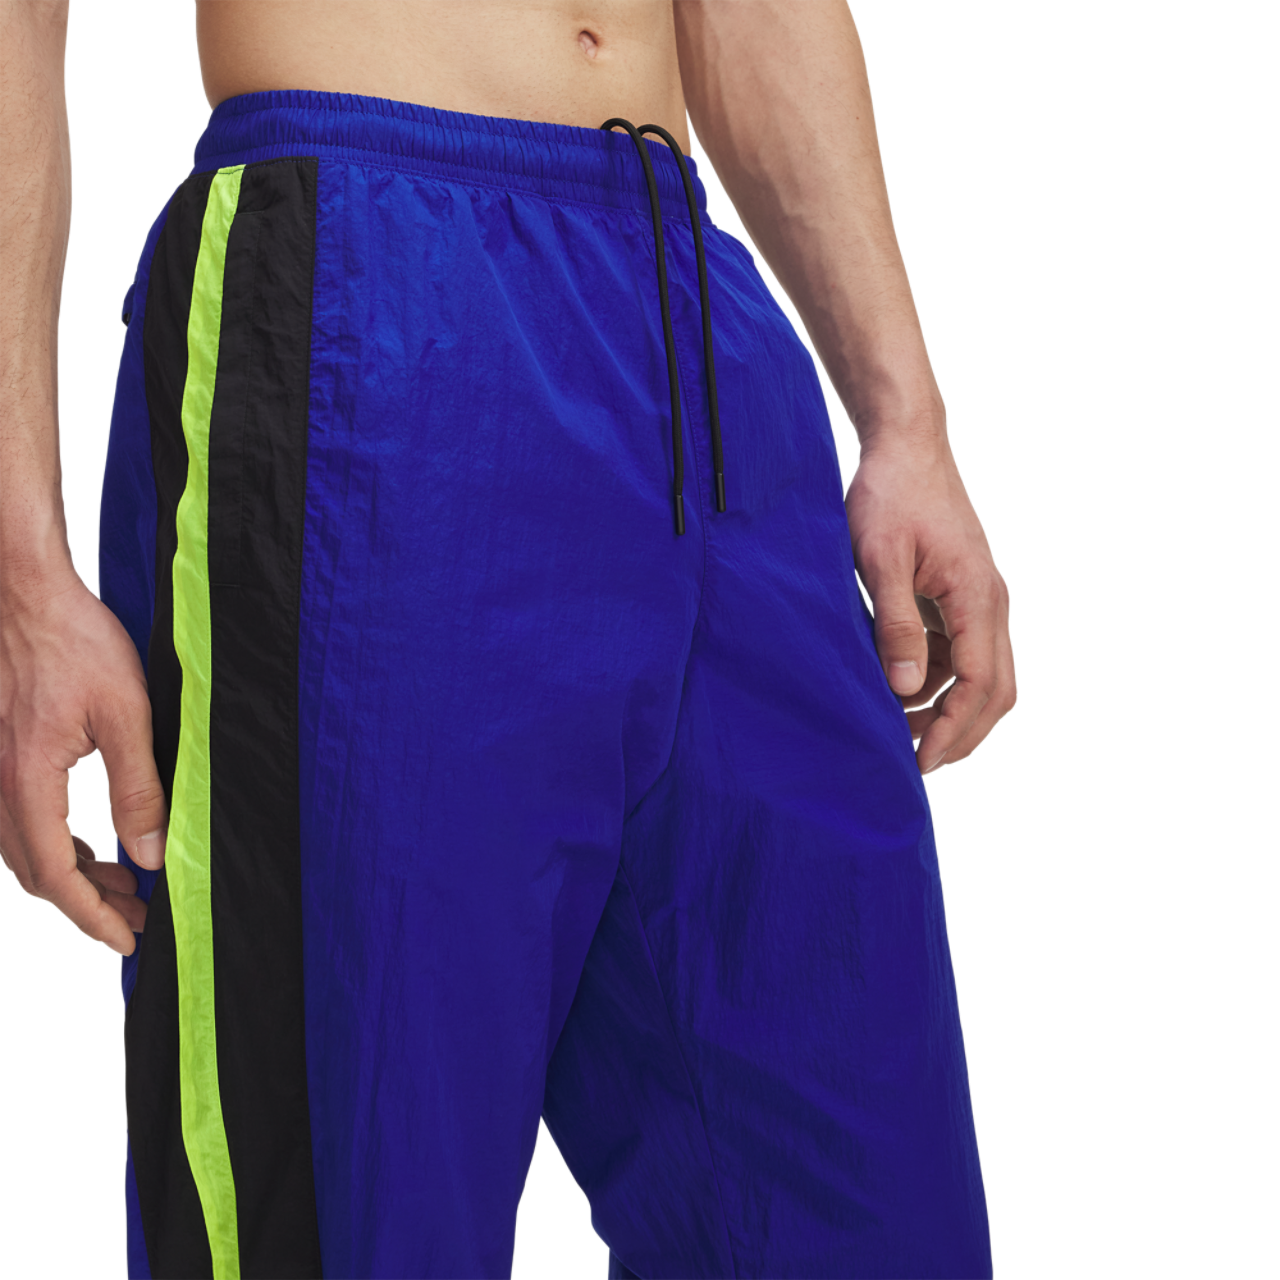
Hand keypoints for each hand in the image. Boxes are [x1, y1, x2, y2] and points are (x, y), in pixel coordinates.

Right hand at [0, 564, 165, 954]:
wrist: (27, 594)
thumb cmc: (76, 642)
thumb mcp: (126, 715)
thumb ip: (138, 788)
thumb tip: (150, 854)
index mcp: (29, 781)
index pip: (55, 876)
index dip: (91, 918)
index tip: (126, 942)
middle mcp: (4, 783)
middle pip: (39, 870)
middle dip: (87, 905)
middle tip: (135, 921)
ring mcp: (1, 768)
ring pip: (31, 846)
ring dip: (75, 875)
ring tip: (124, 890)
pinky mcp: (9, 752)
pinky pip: (28, 816)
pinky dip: (61, 841)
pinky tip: (94, 840)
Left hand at [844, 429, 1016, 774]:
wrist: (905, 447)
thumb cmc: (890, 495)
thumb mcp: (880, 560)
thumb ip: (895, 623)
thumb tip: (905, 687)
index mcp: (976, 597)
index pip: (979, 684)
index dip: (953, 729)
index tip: (923, 760)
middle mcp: (988, 603)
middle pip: (995, 689)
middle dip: (961, 731)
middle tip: (919, 763)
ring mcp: (978, 600)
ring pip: (979, 674)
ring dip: (947, 706)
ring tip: (900, 728)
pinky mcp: (960, 596)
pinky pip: (960, 651)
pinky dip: (937, 678)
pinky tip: (901, 686)